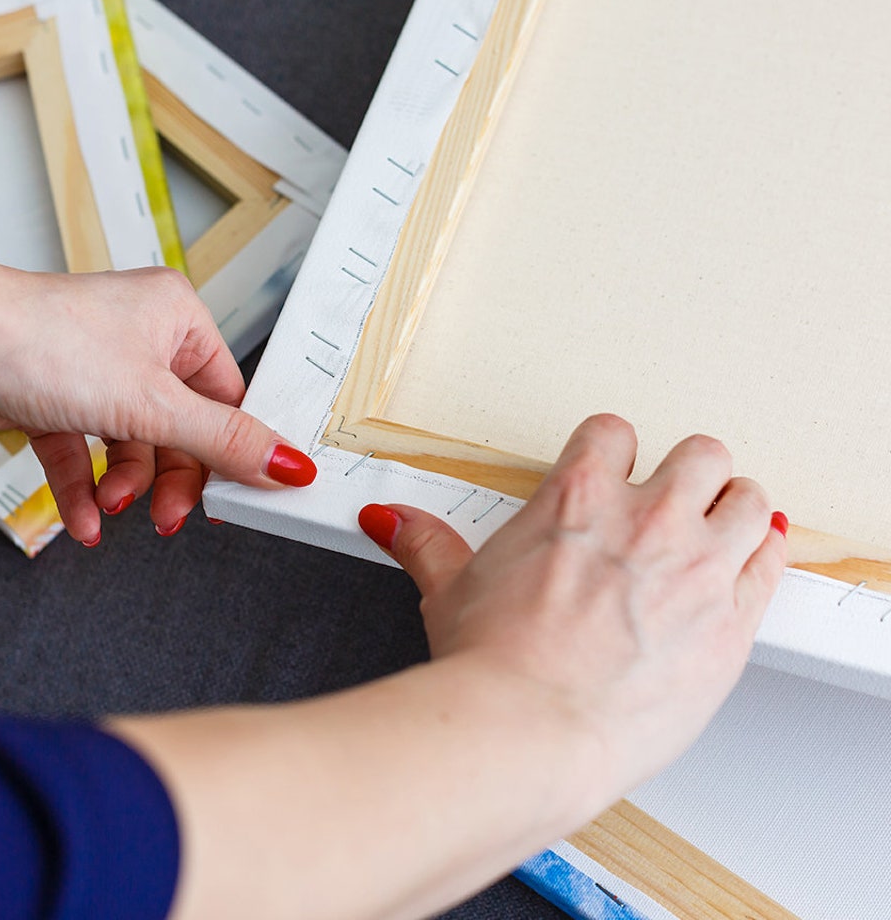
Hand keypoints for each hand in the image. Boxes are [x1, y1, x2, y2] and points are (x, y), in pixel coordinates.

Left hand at [0, 219, 314, 543]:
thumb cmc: (34, 338)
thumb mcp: (152, 403)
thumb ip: (223, 441)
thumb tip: (287, 463)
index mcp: (178, 321)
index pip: (228, 397)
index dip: (234, 449)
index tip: (243, 490)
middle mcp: (141, 342)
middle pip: (183, 430)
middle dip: (172, 478)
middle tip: (169, 514)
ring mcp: (98, 371)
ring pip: (135, 445)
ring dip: (126, 486)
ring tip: (114, 506)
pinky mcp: (58, 399)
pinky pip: (87, 453)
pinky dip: (86, 488)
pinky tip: (86, 518)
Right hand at [359, 414, 786, 797]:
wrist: (531, 729)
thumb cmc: (493, 664)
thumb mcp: (450, 590)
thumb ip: (426, 543)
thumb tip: (389, 519)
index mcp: (579, 496)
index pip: (615, 431)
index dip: (614, 449)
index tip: (614, 469)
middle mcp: (647, 517)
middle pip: (701, 453)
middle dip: (689, 472)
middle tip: (674, 501)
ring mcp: (697, 563)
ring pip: (748, 497)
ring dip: (733, 508)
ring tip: (717, 530)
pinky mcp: (732, 616)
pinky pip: (772, 557)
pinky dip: (763, 554)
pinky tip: (747, 562)